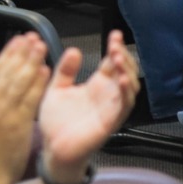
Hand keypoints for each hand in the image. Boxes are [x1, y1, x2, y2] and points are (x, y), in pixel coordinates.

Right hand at [0, 32, 50, 183]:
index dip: (6, 54)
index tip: (16, 40)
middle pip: (8, 73)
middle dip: (21, 53)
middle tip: (32, 37)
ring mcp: (6, 115)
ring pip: (20, 83)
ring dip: (31, 63)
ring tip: (40, 47)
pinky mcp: (20, 126)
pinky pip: (30, 101)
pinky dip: (38, 85)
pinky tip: (45, 71)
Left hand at [38, 30, 137, 176]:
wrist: (52, 148)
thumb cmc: (56, 121)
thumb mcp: (57, 88)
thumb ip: (65, 70)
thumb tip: (74, 50)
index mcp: (95, 86)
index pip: (111, 64)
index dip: (115, 49)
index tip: (115, 34)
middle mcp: (106, 96)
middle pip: (125, 73)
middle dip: (124, 57)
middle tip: (117, 45)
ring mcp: (110, 109)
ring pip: (130, 88)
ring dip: (128, 72)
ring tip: (119, 58)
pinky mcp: (110, 122)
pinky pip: (123, 106)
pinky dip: (126, 93)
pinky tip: (122, 80)